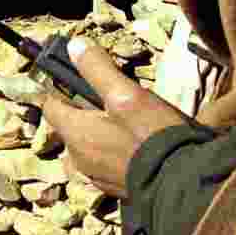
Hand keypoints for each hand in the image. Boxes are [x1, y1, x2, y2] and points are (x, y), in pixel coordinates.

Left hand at [42, 38, 191, 197]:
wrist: (185, 186)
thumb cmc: (152, 136)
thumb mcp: (126, 95)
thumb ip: (97, 69)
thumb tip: (74, 45)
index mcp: (75, 135)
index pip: (50, 106)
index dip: (60, 90)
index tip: (77, 79)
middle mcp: (78, 158)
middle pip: (70, 126)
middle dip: (84, 111)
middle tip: (112, 98)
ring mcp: (96, 177)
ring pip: (88, 145)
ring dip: (100, 132)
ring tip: (127, 121)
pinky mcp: (115, 189)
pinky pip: (105, 163)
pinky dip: (113, 151)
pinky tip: (136, 144)